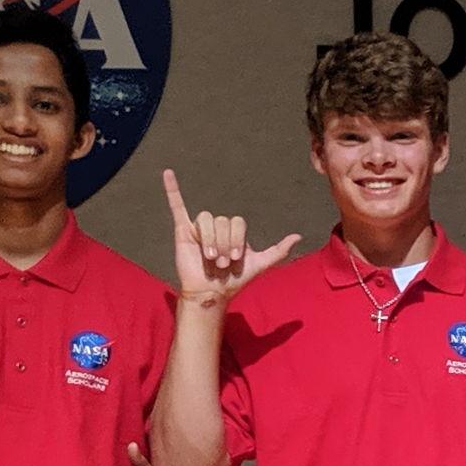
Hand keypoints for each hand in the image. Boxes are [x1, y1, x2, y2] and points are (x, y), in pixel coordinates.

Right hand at [165, 169, 297, 301]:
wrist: (212, 292)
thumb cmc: (235, 280)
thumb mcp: (261, 264)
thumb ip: (278, 250)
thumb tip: (298, 236)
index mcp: (234, 230)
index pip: (238, 222)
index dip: (237, 239)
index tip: (236, 259)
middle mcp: (218, 226)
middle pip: (223, 221)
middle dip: (224, 244)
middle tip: (222, 263)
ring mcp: (200, 227)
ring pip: (206, 219)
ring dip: (210, 241)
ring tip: (210, 259)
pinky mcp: (183, 230)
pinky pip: (177, 205)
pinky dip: (172, 189)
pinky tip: (167, 173)